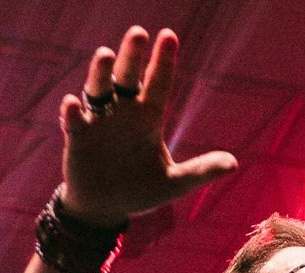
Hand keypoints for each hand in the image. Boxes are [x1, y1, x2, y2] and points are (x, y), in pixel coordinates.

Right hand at [56, 27, 235, 226]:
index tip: (169, 36)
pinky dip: (71, 112)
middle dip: (132, 56)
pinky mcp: (77, 137)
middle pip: (128, 76)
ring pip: (99, 89)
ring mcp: (99, 121)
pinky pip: (73, 121)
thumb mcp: (173, 183)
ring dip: (101, 72)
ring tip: (106, 55)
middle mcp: (123, 111)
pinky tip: (72, 103)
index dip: (163, 60)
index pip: (158, 82)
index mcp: (148, 116)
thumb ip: (200, 170)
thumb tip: (234, 163)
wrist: (106, 208)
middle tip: (139, 33)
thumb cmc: (141, 190)